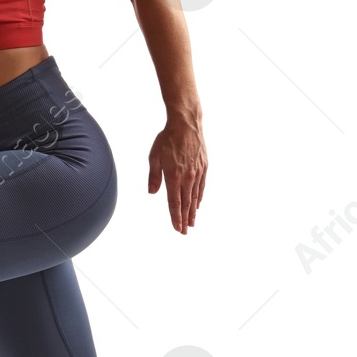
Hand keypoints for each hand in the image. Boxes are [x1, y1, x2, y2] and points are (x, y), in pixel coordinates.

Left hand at [147, 118, 206, 233]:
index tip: (177, 228)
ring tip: (192, 222)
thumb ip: (154, 176)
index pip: (174, 202)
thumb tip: (152, 193)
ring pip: (195, 196)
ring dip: (193, 211)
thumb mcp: (154, 157)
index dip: (175, 217)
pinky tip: (198, 204)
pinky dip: (199, 197)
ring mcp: (198, 172)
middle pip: (186, 203)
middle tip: (184, 231)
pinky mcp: (204, 167)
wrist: (186, 125)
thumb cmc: (167, 139)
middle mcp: (188, 177)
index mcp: (174, 176)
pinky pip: (202, 186)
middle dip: (185, 219)